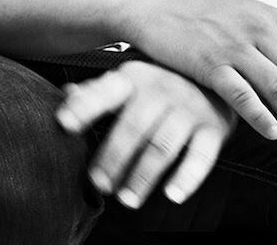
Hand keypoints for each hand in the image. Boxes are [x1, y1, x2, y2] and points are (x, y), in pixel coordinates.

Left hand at [56, 60, 233, 207]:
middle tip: (99, 184)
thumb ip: (96, 92)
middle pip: (133, 128)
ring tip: (127, 199)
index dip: (83, 108)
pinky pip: (200, 156)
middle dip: (113, 158)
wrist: (212, 77)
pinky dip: (187, 178)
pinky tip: (172, 195)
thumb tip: (66, 95)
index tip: (64, 124)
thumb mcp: (126, 82)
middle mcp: (160, 90)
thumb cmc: (156, 86)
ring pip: (162, 147)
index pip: (103, 93)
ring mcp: (188, 109)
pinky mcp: (213, 128)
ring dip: (143, 176)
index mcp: (131, 78)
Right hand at [125, 0, 276, 139]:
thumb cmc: (195, 17)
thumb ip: (273, 38)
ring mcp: (232, 45)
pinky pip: (242, 93)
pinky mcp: (208, 62)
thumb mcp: (241, 15)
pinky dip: (261, 116)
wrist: (147, 6)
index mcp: (270, 17)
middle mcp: (257, 28)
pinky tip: (273, 132)